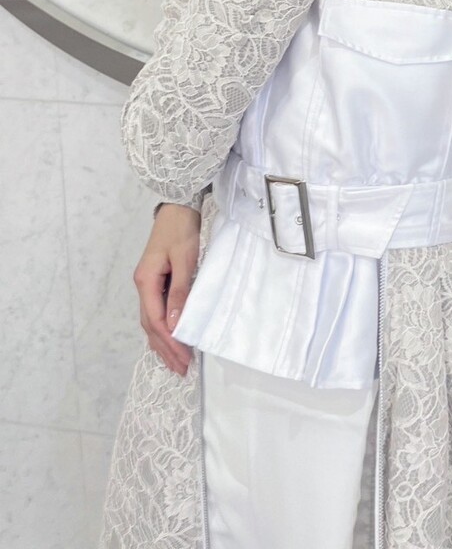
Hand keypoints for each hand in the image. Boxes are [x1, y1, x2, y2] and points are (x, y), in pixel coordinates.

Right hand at [133, 203, 201, 373]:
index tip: (184, 358)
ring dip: (163, 342)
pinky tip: (170, 338)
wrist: (177, 206)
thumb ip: (180, 291)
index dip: (170, 341)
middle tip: (181, 368)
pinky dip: (163, 328)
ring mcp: (147, 283)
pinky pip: (156, 311)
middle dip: (166, 348)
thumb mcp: (185, 259)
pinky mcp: (155, 280)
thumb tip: (174, 323)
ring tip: (176, 362)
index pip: (156, 320)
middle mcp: (143, 285)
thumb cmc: (181, 229)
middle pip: (151, 325)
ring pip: (152, 320)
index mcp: (146, 281)